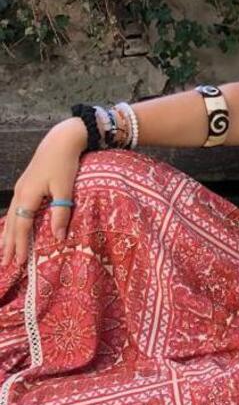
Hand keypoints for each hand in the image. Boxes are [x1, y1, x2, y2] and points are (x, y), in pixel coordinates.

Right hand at [1, 118, 86, 267]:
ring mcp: (20, 187)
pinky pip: (14, 208)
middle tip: (7, 264)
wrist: (60, 140)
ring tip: (4, 250)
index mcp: (28, 196)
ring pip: (12, 216)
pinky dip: (12, 221)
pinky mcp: (25, 184)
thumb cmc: (64, 164)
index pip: (22, 227)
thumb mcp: (65, 190)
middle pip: (13, 224)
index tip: (19, 262)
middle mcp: (20, 193)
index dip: (21, 245)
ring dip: (8, 234)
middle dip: (10, 244)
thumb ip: (61, 214)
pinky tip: (12, 226)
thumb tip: (59, 238)